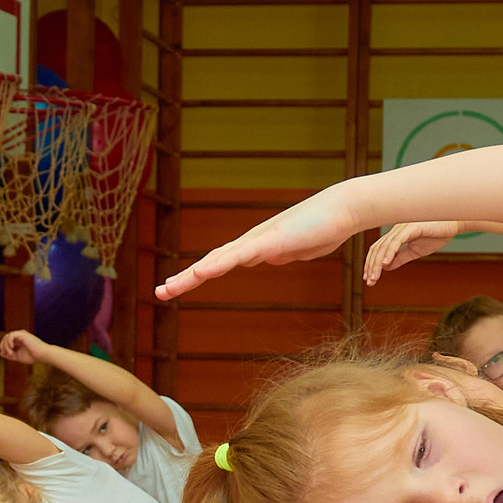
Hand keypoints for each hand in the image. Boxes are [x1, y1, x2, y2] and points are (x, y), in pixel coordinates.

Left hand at [0, 330, 46, 365]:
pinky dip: (9, 342)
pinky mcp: (22, 334)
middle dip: (3, 346)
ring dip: (6, 345)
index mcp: (19, 340)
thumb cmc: (33, 356)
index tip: (7, 355)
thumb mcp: (18, 356)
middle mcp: (19, 335)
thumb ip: (9, 355)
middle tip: (8, 354)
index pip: (7, 341)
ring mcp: (21, 334)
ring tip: (11, 353)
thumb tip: (0, 353)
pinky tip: (12, 347)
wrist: (42, 355)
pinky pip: (11, 335)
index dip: (4, 347)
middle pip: (5, 338)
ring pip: (7, 336)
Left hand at [159, 186, 363, 298]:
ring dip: (192, 274)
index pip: (218, 263)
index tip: (174, 286)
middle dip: (184, 278)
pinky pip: (239, 255)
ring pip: (218, 260)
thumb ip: (278, 254)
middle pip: (210, 262)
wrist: (343, 210)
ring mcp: (258, 241)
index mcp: (254, 248)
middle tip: (159, 292)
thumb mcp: (294, 250)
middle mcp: (250, 243)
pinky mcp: (270, 241)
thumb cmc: (322, 228)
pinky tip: (201, 273)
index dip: (195, 275)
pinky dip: (218, 264)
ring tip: (169, 287)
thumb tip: (266, 258)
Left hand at [363, 221, 461, 283]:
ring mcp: (403, 227)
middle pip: (377, 248)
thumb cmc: (437, 234)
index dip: (371, 263)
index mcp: (396, 234)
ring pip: (384, 246)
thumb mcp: (416, 250)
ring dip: (377, 263)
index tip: (368, 278)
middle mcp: (396, 230)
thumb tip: (385, 268)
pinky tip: (384, 264)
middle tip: (369, 282)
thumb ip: (400, 257)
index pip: (378, 249)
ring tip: (374, 277)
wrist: (455, 223)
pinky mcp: (411, 227)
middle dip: (371, 266)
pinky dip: (389, 252)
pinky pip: (397, 241)